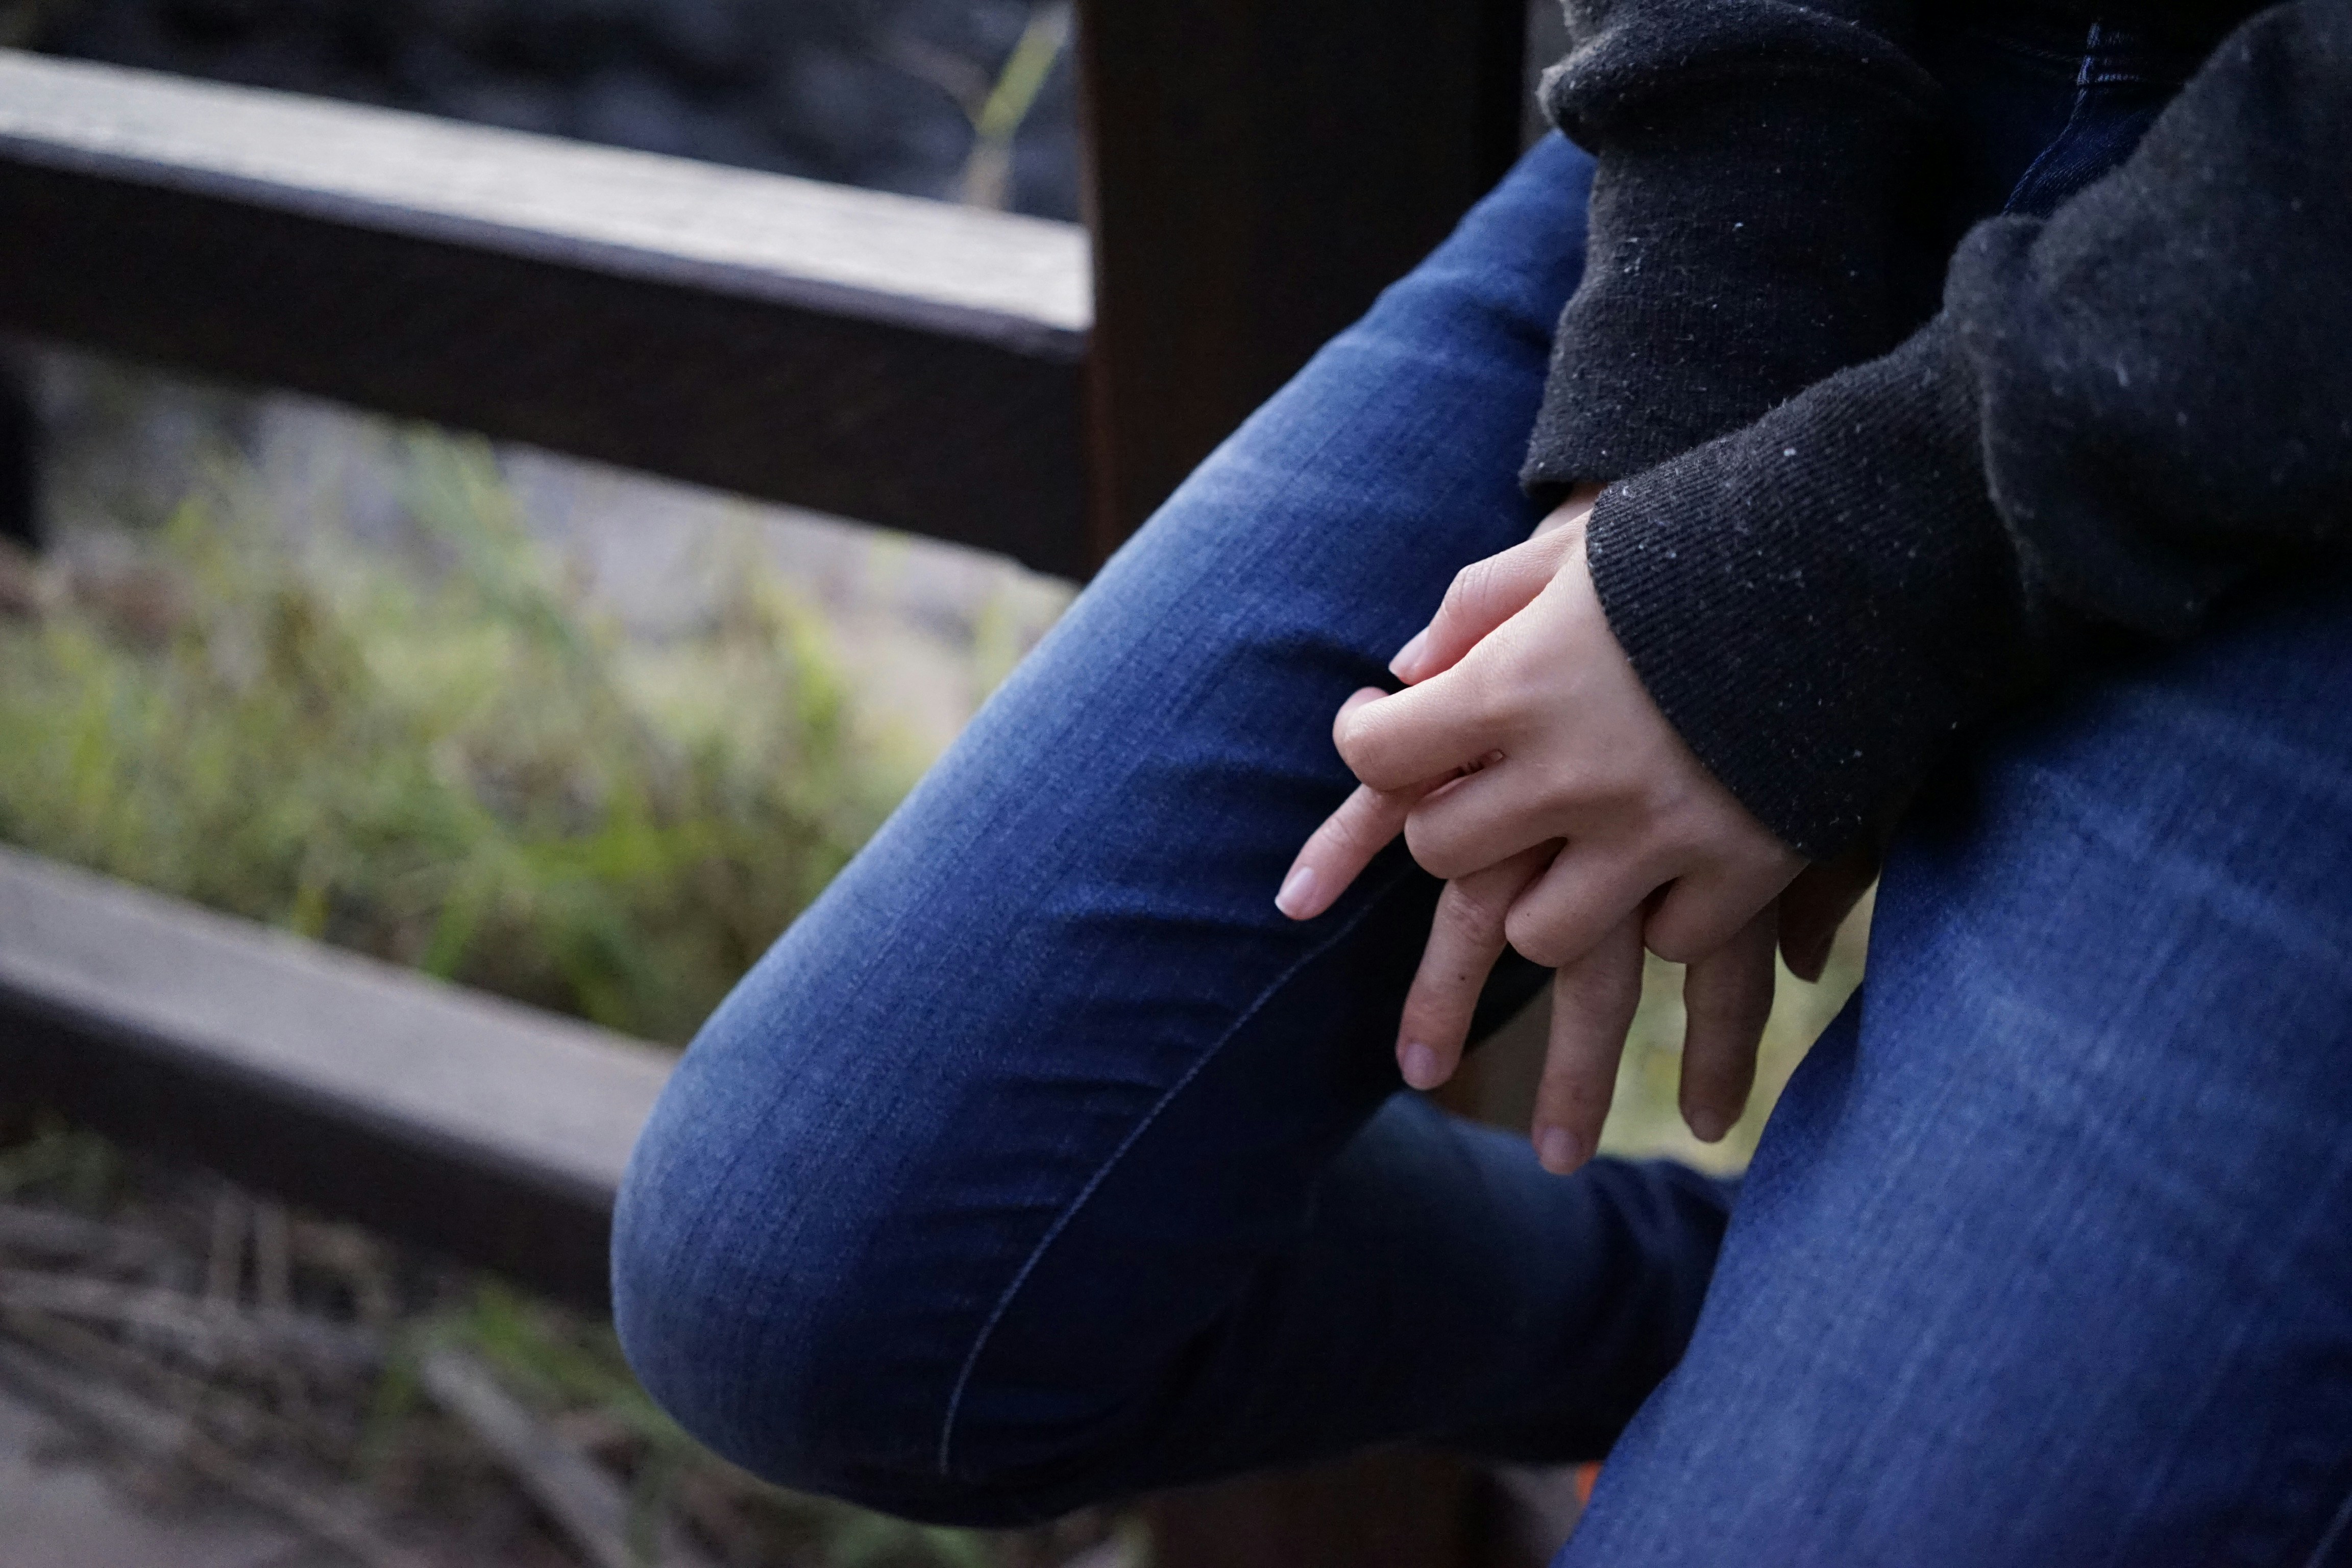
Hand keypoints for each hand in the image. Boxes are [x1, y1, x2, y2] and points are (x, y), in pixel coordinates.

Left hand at [1279, 493, 1804, 1169]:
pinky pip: (1672, 940)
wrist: (1862, 555)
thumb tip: (1406, 673)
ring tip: (1575, 857)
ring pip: (1545, 934)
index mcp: (1517, 686)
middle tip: (1483, 796)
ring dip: (1549, 901)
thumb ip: (1477, 606)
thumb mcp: (1572, 549)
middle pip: (1447, 855)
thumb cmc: (1700, 538)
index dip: (1367, 740)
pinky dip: (1671, 914)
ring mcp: (1659, 832)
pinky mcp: (1744, 868)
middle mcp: (1573, 773)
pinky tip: (1685, 867)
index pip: (1382, 757)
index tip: (1380, 723)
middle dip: (1454, 829)